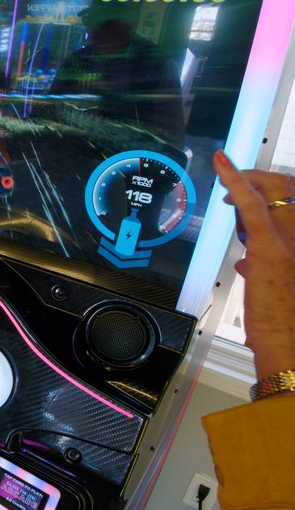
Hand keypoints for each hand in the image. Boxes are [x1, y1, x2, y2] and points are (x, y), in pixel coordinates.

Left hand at [213, 151, 294, 378]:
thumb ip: (263, 266)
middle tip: (236, 187)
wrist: (291, 343)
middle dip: (259, 182)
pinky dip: (236, 181)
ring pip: (270, 192)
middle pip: (286, 189)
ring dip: (247, 186)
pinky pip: (252, 206)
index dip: (272, 190)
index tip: (252, 191)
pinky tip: (223, 165)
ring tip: (228, 190)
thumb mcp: (276, 285)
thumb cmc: (284, 321)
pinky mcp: (270, 248)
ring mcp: (291, 239)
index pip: (294, 202)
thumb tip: (247, 262)